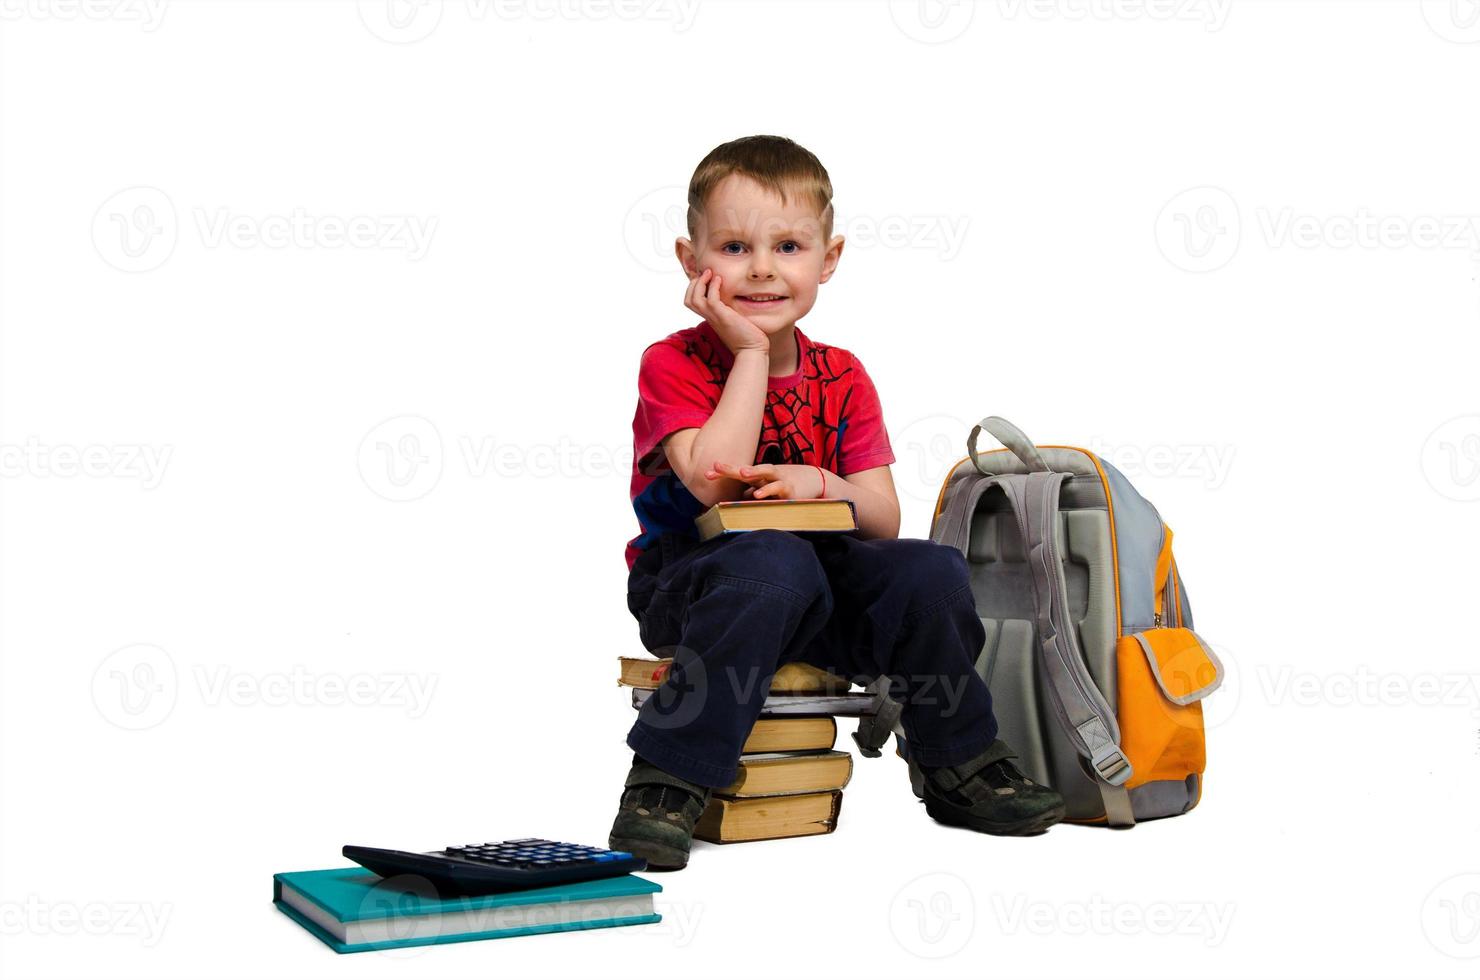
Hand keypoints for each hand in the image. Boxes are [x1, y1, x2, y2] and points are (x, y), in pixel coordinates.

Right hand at [685, 268, 769, 355]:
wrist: (752, 350)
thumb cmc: (747, 337)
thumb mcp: (735, 319)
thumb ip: (731, 310)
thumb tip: (738, 300)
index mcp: (711, 318)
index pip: (692, 302)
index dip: (694, 288)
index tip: (706, 277)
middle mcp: (709, 317)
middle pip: (688, 299)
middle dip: (694, 283)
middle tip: (706, 272)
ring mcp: (714, 317)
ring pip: (694, 299)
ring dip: (700, 282)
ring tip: (710, 272)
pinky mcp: (723, 317)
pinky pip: (711, 299)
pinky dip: (713, 287)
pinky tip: (720, 280)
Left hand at [705, 461, 824, 499]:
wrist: (816, 481)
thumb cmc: (789, 484)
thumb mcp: (768, 488)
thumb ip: (754, 493)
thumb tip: (738, 499)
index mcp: (759, 476)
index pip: (738, 473)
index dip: (723, 472)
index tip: (706, 474)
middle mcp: (766, 476)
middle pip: (746, 471)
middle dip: (730, 469)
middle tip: (714, 467)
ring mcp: (778, 479)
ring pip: (764, 474)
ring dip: (752, 472)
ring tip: (740, 472)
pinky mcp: (789, 489)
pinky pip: (777, 489)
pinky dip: (767, 491)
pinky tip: (757, 494)